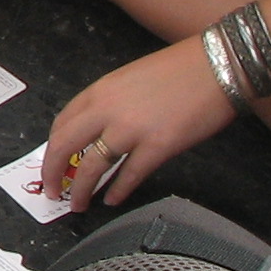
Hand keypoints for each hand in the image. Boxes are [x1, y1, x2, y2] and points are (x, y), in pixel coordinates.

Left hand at [41, 36, 237, 216]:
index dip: (52, 148)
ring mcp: (132, 129)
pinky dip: (117, 192)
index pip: (62, 123)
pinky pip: (128, 176)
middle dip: (53, 173)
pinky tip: (112, 200)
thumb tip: (96, 130)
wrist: (218, 65)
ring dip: (81, 190)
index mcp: (100, 90)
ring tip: (78, 205)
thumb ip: (109, 102)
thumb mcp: (131, 77)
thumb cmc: (180, 69)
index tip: (52, 162)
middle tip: (52, 190)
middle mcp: (108, 109)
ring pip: (92, 167)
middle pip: (65, 147)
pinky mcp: (158, 147)